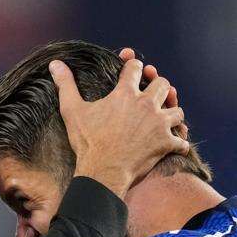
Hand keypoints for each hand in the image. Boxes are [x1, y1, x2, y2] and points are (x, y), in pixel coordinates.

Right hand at [49, 51, 188, 198]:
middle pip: (163, 84)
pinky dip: (178, 143)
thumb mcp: (72, 111)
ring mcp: (159, 124)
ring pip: (177, 110)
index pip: (134, 68)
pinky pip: (181, 141)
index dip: (132, 65)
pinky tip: (172, 144)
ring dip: (172, 114)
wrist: (102, 172)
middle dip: (159, 87)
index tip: (131, 68)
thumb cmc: (87, 142)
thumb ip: (66, 85)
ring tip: (165, 119)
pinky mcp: (165, 144)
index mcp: (125, 94)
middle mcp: (146, 104)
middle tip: (152, 94)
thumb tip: (55, 64)